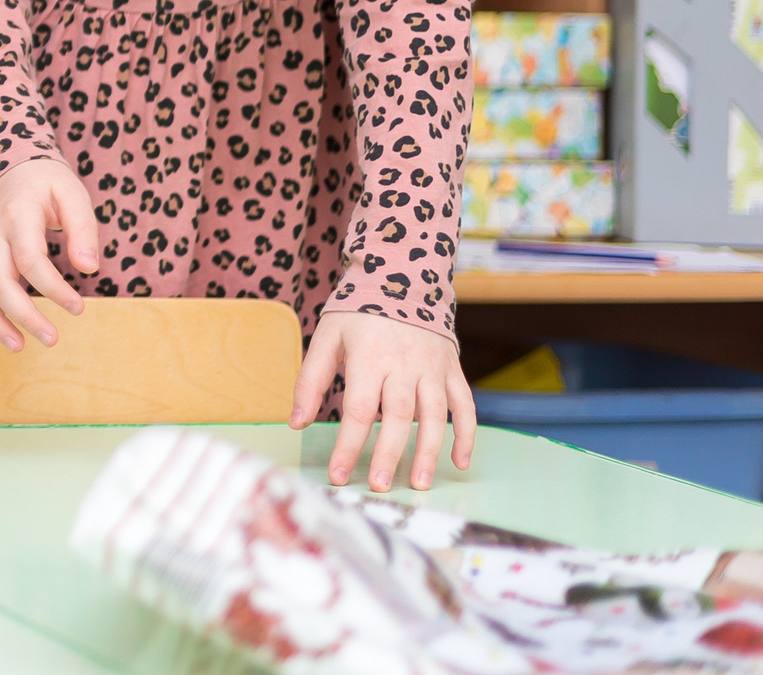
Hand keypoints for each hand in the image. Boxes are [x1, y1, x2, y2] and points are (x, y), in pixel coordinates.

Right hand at [0, 155, 99, 348]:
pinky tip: (6, 332)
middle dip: (24, 315)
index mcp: (17, 215)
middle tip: (52, 339)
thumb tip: (89, 269)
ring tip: (19, 347)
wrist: (4, 164)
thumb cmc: (45, 181)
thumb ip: (83, 229)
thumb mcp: (72, 193)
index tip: (79, 308)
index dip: (54, 289)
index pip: (29, 260)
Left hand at [295, 309, 475, 491]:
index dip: (348, 445)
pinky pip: (464, 405)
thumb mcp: (326, 337)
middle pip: (397, 416)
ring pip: (435, 415)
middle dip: (389, 454)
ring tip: (421, 483)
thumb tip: (296, 423)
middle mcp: (404, 364)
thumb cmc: (357, 311)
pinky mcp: (452, 368)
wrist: (402, 274)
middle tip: (380, 486)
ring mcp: (432, 367)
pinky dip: (466, 434)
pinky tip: (460, 462)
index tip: (339, 475)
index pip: (357, 410)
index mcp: (368, 357)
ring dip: (430, 451)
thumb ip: (311, 381)